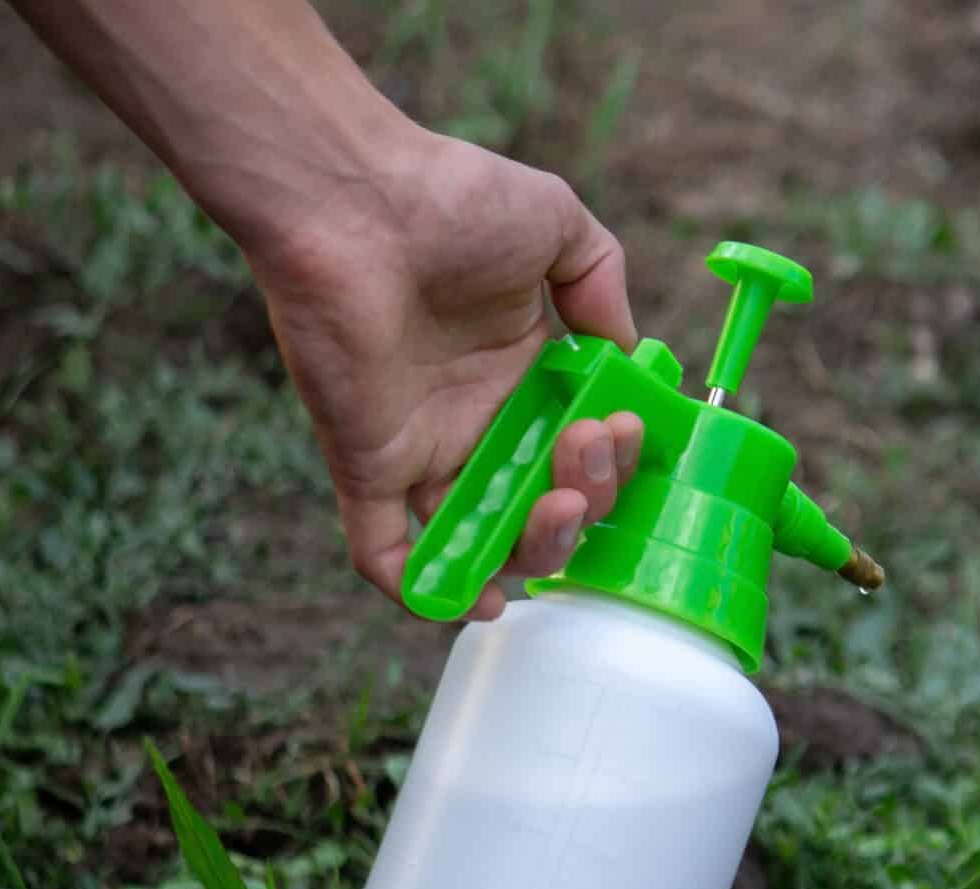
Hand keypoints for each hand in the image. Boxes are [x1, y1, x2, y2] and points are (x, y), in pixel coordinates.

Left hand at [249, 127, 645, 621]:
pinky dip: (428, 593)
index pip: (582, 448)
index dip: (616, 459)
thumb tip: (627, 354)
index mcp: (525, 372)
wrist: (352, 197)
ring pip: (484, 540)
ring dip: (535, 550)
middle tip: (588, 448)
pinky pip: (389, 554)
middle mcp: (477, 419)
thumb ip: (603, 286)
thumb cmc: (451, 198)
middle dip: (589, 500)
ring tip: (560, 506)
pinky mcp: (368, 464)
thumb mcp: (560, 227)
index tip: (624, 425)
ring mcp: (422, 448)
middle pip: (545, 505)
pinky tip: (479, 600)